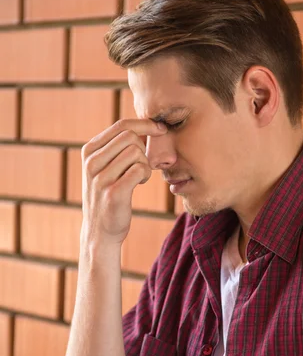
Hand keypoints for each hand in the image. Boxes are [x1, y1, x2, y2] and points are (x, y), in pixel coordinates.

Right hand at [80, 118, 166, 246]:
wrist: (99, 231)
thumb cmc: (108, 195)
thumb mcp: (104, 167)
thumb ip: (117, 147)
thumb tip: (145, 126)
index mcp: (89, 151)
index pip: (121, 125)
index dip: (146, 124)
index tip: (161, 129)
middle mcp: (91, 162)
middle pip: (130, 136)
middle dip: (144, 147)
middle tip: (143, 164)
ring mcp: (100, 178)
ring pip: (136, 152)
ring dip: (145, 163)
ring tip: (139, 176)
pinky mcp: (113, 193)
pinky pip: (140, 169)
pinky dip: (145, 175)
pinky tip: (139, 183)